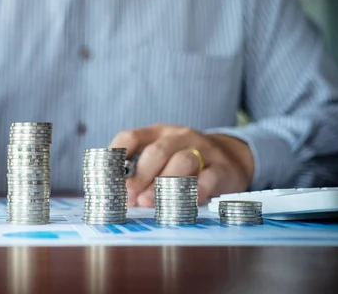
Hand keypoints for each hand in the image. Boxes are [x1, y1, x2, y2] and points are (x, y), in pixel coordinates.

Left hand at [109, 124, 253, 206]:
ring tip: (147, 203)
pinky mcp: (223, 168)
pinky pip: (208, 178)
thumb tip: (110, 194)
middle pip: (156, 151)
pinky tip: (182, 204)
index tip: (105, 177)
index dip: (115, 156)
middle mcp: (179, 136)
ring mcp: (203, 150)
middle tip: (128, 197)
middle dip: (139, 175)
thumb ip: (137, 171)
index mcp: (157, 133)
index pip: (131, 137)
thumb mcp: (161, 158)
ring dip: (162, 184)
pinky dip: (194, 191)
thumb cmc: (184, 161)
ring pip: (182, 161)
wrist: (232, 157)